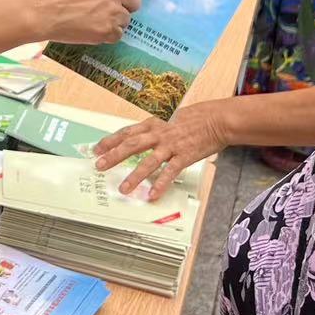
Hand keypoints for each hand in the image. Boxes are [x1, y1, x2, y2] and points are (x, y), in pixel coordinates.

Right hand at [23, 0, 168, 44]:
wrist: (38, 9)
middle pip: (134, 2)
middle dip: (124, 7)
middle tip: (106, 11)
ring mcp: (113, 10)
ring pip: (125, 21)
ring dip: (112, 22)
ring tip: (89, 21)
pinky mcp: (108, 30)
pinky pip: (116, 35)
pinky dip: (105, 36)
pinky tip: (88, 31)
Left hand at [93, 100, 232, 197]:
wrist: (217, 119)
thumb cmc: (195, 119)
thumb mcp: (170, 121)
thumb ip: (155, 131)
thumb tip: (141, 138)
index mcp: (154, 124)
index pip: (127, 132)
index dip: (110, 140)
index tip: (97, 149)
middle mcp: (159, 134)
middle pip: (132, 145)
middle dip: (114, 155)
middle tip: (100, 166)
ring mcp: (171, 146)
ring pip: (149, 161)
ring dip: (135, 176)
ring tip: (123, 188)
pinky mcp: (184, 156)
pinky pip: (169, 172)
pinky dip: (160, 184)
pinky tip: (152, 195)